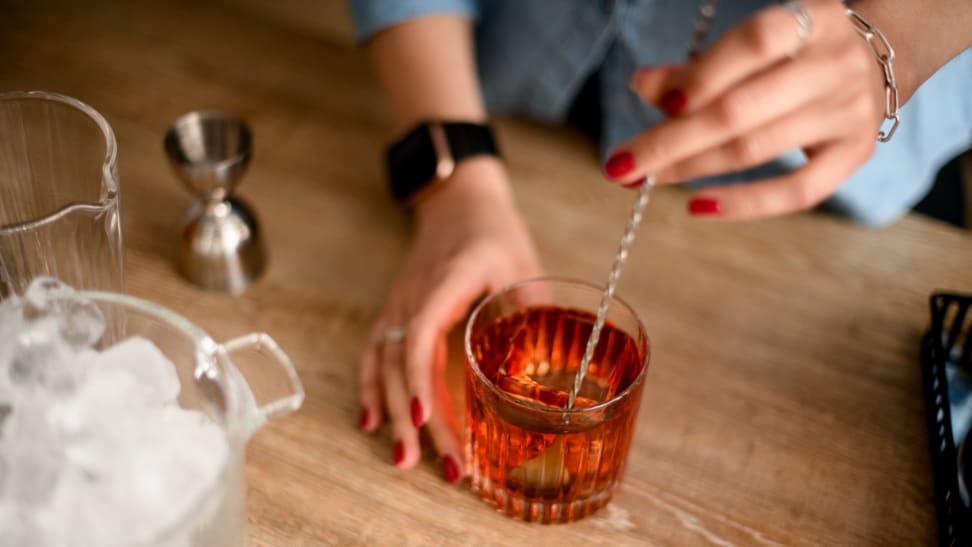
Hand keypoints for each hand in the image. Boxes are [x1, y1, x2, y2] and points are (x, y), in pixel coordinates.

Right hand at [358, 157, 541, 480]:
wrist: (457, 201)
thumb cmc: (494, 232)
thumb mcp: (523, 263)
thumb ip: (535, 311)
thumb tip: (562, 369)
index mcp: (448, 279)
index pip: (421, 333)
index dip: (418, 378)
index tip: (426, 419)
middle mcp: (414, 294)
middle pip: (402, 361)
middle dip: (417, 417)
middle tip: (441, 464)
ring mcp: (399, 304)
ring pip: (383, 364)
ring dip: (392, 413)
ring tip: (404, 460)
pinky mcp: (395, 311)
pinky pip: (374, 354)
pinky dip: (371, 390)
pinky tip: (373, 424)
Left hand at [606, 0, 885, 218]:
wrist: (875, 62)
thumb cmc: (792, 53)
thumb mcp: (753, 45)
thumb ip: (698, 67)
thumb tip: (641, 85)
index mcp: (810, 19)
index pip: (755, 43)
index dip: (705, 74)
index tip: (659, 105)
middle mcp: (833, 64)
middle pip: (741, 110)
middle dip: (672, 141)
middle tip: (619, 166)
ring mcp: (848, 112)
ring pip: (757, 149)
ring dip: (691, 170)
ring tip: (643, 181)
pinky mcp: (854, 154)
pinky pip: (797, 191)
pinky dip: (744, 203)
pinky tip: (698, 208)